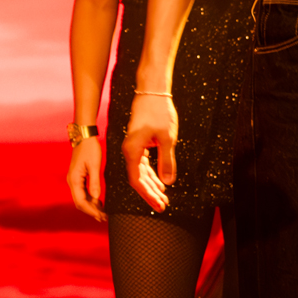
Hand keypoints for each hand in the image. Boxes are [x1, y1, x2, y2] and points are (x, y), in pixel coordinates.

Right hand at [67, 137, 105, 222]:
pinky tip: (99, 202)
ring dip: (91, 207)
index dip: (91, 211)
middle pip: (80, 203)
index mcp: (74, 180)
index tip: (102, 216)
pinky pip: (83, 193)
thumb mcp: (94, 165)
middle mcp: (72, 182)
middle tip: (104, 218)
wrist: (84, 136)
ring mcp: (74, 180)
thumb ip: (95, 182)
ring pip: (81, 199)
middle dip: (91, 211)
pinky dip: (90, 200)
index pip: (81, 202)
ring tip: (103, 213)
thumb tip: (96, 198)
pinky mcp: (78, 177)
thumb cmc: (90, 148)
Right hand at [123, 93, 176, 211]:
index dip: (148, 194)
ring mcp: (133, 146)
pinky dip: (152, 174)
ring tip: (163, 198)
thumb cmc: (159, 112)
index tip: (159, 205)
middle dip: (150, 193)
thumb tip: (168, 182)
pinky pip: (144, 163)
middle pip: (138, 178)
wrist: (152, 92)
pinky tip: (160, 182)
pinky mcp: (139, 143)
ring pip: (141, 172)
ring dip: (152, 185)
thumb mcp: (167, 138)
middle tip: (163, 206)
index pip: (137, 180)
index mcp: (132, 150)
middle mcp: (129, 150)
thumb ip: (167, 161)